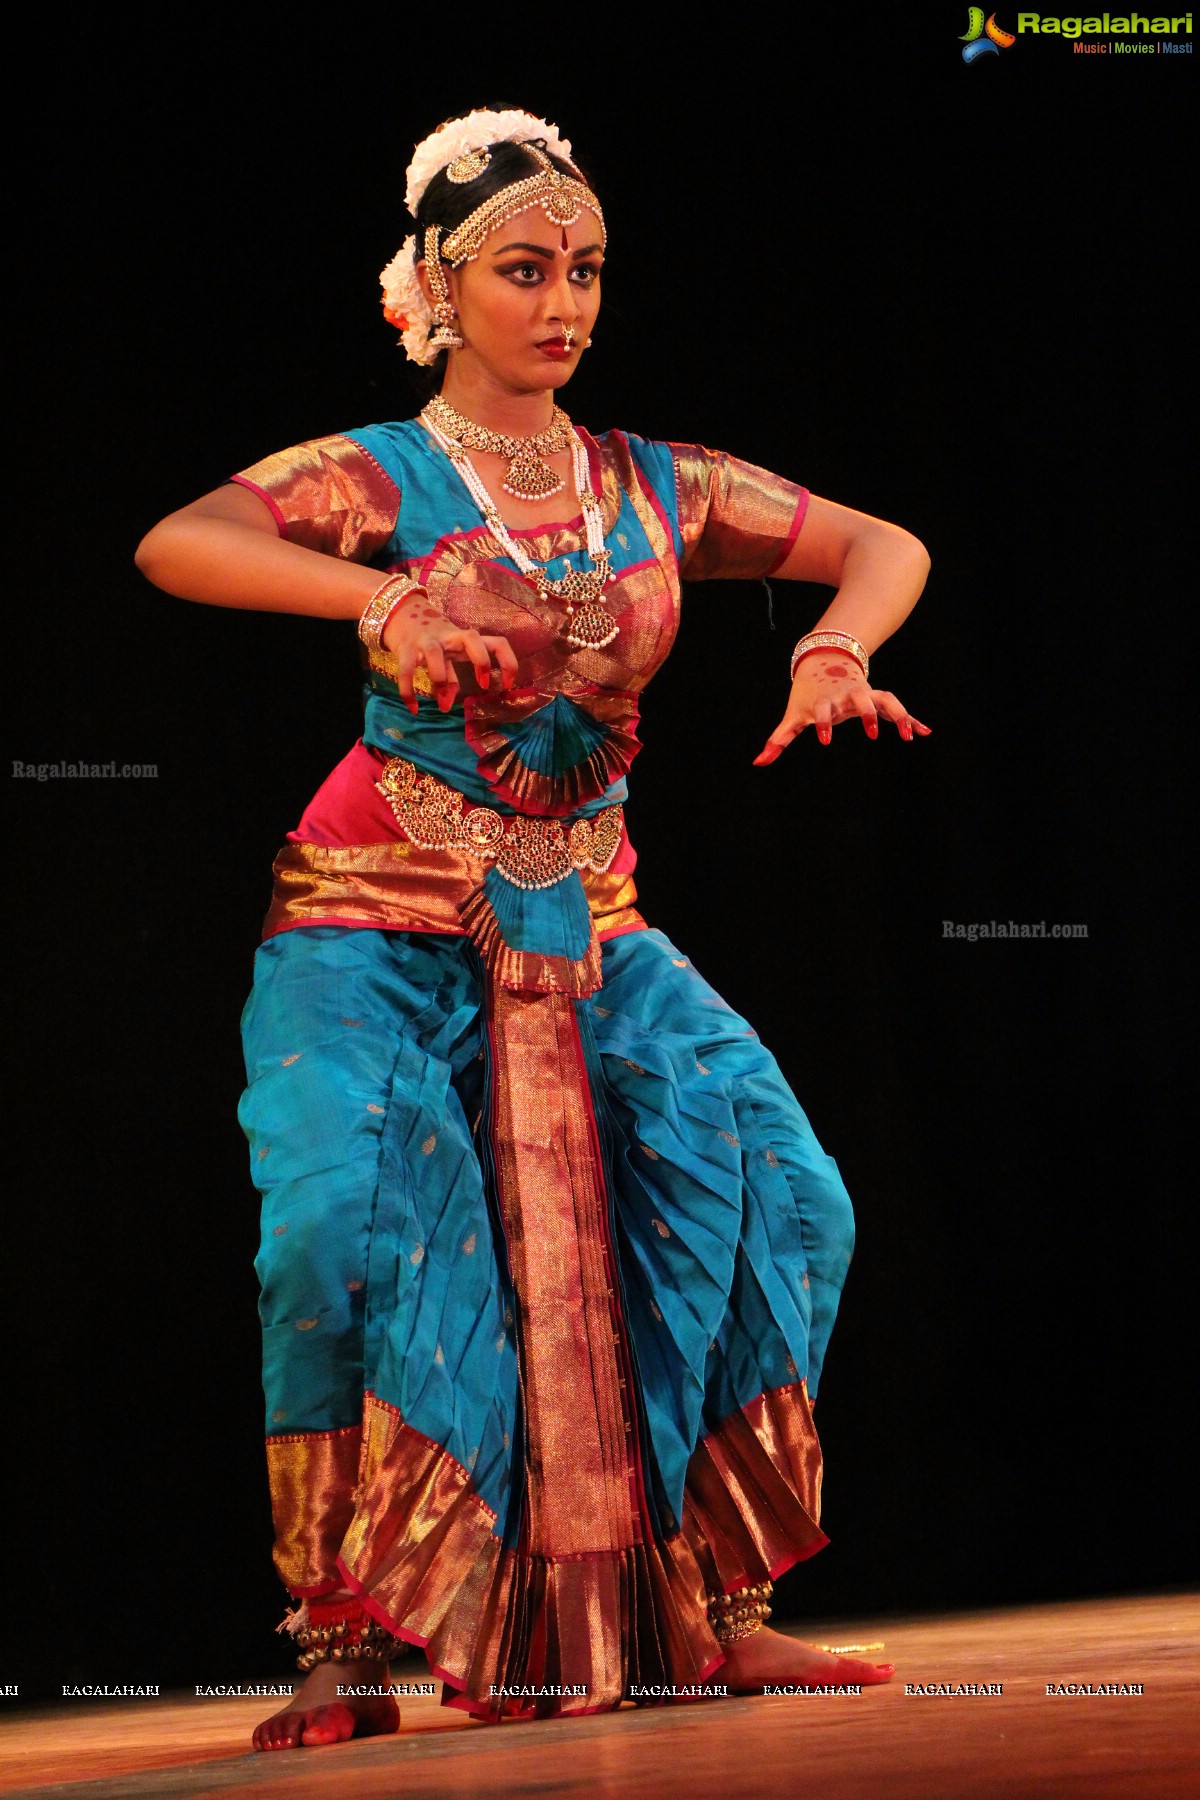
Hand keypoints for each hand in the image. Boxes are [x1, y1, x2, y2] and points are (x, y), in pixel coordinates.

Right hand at [382, 592, 518, 714]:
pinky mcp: (406, 649)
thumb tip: (447, 705)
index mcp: (464, 638)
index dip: (507, 661)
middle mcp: (448, 636)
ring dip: (440, 678)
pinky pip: (406, 670)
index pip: (496, 642)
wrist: (399, 615)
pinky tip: (413, 708)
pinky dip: (408, 691)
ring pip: (435, 653)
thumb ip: (451, 678)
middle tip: (484, 685)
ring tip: (442, 703)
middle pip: (471, 637)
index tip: (507, 684)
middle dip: (481, 659)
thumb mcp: (446, 655)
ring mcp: (426, 640)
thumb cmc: (432, 639)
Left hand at [753, 652, 930, 764]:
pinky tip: (925, 732)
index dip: (822, 724)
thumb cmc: (807, 695)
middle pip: (860, 701)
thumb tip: (758, 763)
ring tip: (910, 735)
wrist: (824, 660)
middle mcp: (847, 696)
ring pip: (885, 701)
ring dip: (898, 716)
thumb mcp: (793, 715)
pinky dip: (910, 719)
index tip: (823, 741)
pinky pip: (896, 708)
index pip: (823, 711)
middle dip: (867, 715)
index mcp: (825, 701)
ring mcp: (865, 695)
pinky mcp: (877, 698)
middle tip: (873, 733)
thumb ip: (779, 739)